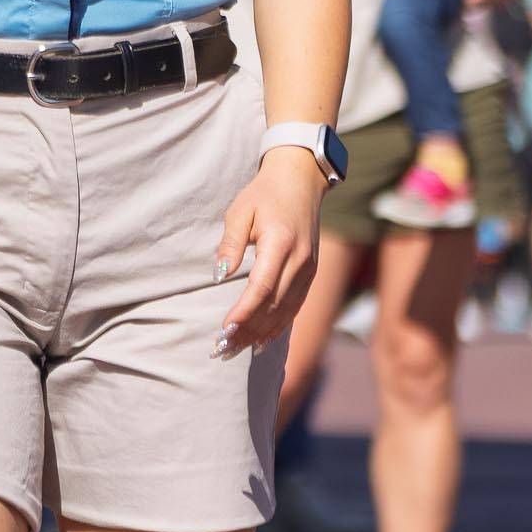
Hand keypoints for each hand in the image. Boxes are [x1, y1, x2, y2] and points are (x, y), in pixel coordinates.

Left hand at [213, 150, 324, 354]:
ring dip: (262, 333)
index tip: (225, 328)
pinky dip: (278, 326)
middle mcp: (300, 261)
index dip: (244, 312)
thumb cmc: (264, 195)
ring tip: (237, 349)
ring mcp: (309, 270)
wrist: (300, 182)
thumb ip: (230, 244)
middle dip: (248, 330)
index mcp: (281, 243)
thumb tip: (219, 276)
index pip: (262, 287)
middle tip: (223, 349)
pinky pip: (295, 306)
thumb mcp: (240, 211)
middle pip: (274, 305)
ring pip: (286, 311)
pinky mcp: (311, 274)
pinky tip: (262, 339)